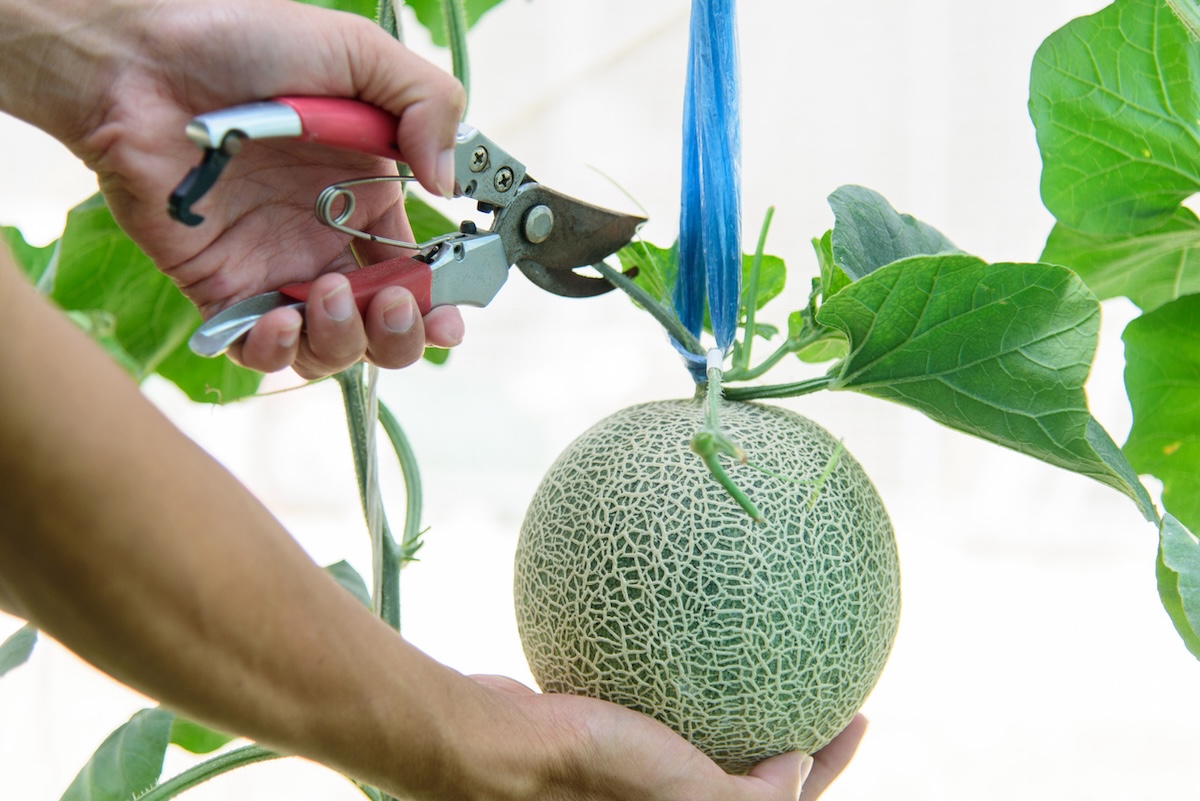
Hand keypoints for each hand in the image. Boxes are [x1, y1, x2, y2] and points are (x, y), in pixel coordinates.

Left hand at [9, 0, 466, 377]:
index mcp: (366, 195)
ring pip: (328, 347)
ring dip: (344, 341)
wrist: (141, 60)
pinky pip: (256, 350)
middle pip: (383, 325)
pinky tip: (278, 318)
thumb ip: (428, 104)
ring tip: (328, 295)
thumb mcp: (359, 52)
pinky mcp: (220, 288)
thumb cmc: (243, 41)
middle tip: (394, 304)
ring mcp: (273, 267)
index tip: (450, 313)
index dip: (441, 302)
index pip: (418, 270)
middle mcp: (324, 239)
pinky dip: (276, 351)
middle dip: (401, 335)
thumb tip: (448, 184)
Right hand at [470, 675, 866, 800]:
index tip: (860, 714)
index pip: (783, 799)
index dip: (833, 763)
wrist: (499, 747)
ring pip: (707, 729)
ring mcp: (639, 765)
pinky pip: (662, 696)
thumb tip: (799, 769)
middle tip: (824, 678)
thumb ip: (751, 798)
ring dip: (740, 697)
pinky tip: (689, 626)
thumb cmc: (593, 776)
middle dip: (792, 726)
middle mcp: (669, 796)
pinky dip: (684, 669)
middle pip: (750, 765)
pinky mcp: (607, 728)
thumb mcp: (689, 798)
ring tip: (766, 649)